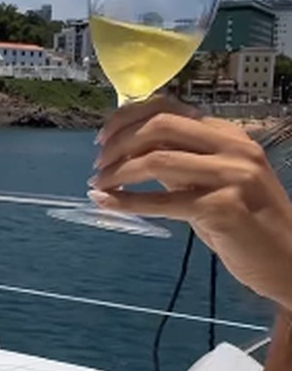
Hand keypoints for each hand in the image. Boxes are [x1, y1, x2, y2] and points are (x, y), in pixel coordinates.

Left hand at [89, 98, 291, 307]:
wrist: (288, 262)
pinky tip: (106, 202)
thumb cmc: (248, 225)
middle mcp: (233, 148)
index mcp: (228, 135)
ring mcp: (232, 176)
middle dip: (119, 142)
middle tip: (98, 163)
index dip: (128, 117)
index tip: (103, 137)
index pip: (169, 107)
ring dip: (118, 172)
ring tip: (99, 183)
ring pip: (157, 159)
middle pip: (160, 125)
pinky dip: (127, 201)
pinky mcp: (223, 208)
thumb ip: (180, 165)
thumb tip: (130, 151)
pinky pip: (163, 201)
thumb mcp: (214, 184)